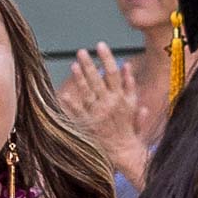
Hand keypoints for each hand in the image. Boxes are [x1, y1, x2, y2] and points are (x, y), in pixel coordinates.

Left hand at [59, 42, 148, 184]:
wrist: (124, 151)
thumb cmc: (128, 128)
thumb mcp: (133, 105)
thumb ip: (130, 86)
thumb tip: (126, 66)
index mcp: (121, 97)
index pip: (113, 73)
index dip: (106, 58)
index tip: (100, 45)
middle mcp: (109, 104)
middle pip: (98, 80)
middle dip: (89, 64)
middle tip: (81, 51)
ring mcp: (98, 114)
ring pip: (87, 92)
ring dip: (80, 79)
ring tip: (73, 65)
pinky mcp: (89, 124)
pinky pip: (78, 113)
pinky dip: (71, 104)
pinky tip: (63, 94)